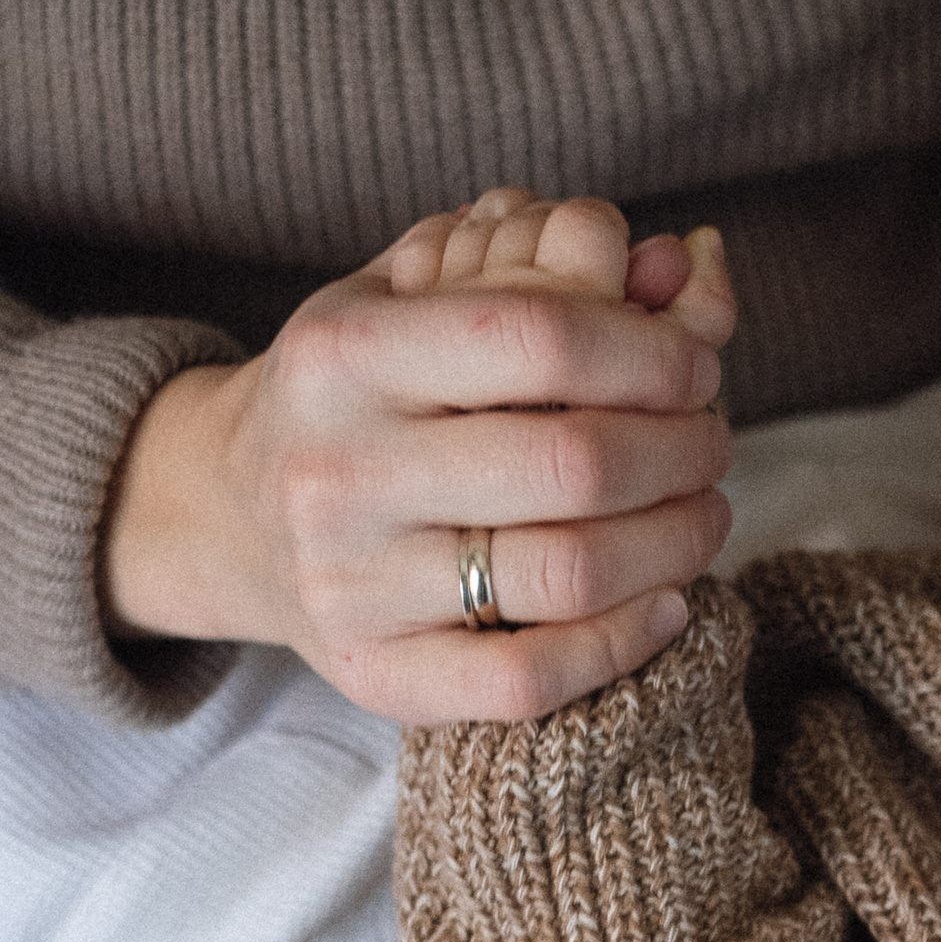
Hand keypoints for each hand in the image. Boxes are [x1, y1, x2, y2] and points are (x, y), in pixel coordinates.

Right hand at [102, 194, 735, 724]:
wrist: (229, 514)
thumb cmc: (361, 394)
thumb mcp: (418, 299)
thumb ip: (551, 270)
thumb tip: (692, 263)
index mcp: (344, 354)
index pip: (542, 336)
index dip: (654, 352)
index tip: (697, 367)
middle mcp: (337, 472)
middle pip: (576, 463)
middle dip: (684, 449)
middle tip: (711, 442)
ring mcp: (351, 586)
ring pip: (570, 574)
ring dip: (678, 543)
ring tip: (703, 513)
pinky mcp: (376, 677)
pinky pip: (532, 679)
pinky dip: (627, 641)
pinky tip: (667, 601)